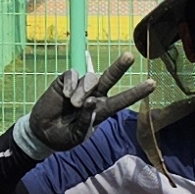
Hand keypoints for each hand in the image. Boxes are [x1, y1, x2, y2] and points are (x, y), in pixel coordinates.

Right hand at [15, 58, 146, 155]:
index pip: (122, 99)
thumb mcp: (77, 137)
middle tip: (130, 56)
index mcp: (102, 110)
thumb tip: (91, 101)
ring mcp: (80, 87)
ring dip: (82, 91)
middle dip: (120, 66)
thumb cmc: (63, 137)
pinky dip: (70, 84)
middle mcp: (94, 95)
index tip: (153, 84)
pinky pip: (73, 75)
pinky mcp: (65, 81)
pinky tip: (64, 95)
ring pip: (90, 79)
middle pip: (110, 77)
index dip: (137, 92)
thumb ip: (87, 122)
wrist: (41, 133)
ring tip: (72, 104)